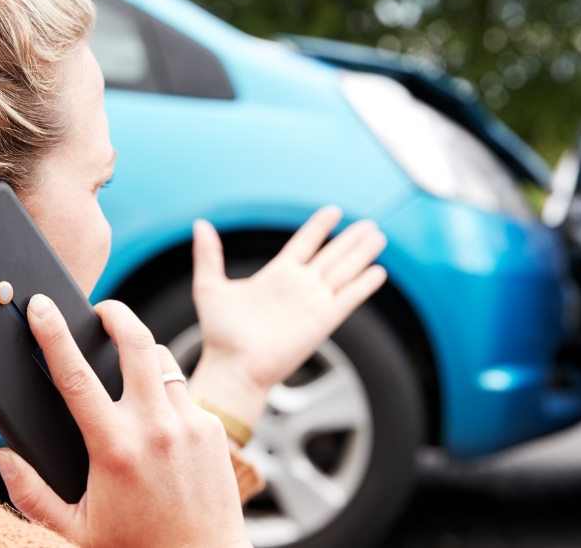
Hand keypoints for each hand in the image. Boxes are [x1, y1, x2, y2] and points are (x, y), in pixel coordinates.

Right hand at [0, 295, 248, 547]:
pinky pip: (184, 393)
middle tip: (100, 310)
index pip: (75, 375)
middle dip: (115, 313)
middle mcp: (156, 429)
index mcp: (114, 449)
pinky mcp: (213, 429)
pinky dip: (165, 395)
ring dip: (142, 354)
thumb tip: (4, 456)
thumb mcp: (74, 529)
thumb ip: (31, 493)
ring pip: (163, 361)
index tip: (41, 307)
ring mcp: (190, 424)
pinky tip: (155, 419)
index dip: (53, 333)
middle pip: (135, 341)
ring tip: (126, 366)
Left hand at [187, 206, 386, 427]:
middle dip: (351, 239)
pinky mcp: (323, 321)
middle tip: (369, 224)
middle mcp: (299, 286)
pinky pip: (349, 297)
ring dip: (362, 254)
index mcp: (276, 276)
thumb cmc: (220, 334)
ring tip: (378, 237)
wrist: (233, 367)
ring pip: (344, 271)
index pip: (304, 243)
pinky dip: (364, 285)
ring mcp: (313, 302)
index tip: (334, 211)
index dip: (320, 227)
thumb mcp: (210, 287)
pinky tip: (379, 272)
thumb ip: (209, 255)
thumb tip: (201, 224)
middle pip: (332, 255)